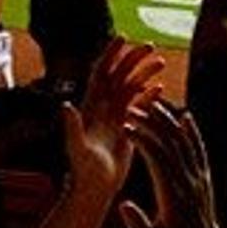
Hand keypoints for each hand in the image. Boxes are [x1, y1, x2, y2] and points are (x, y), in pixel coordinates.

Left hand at [64, 38, 163, 200]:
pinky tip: (161, 89)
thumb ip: (72, 126)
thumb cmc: (83, 171)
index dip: (110, 54)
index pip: (101, 73)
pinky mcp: (127, 129)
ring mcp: (115, 118)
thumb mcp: (76, 147)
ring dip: (143, 74)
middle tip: (150, 45)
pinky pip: (138, 107)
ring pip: (130, 89)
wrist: (94, 189)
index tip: (122, 37)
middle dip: (132, 59)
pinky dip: (148, 96)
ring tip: (161, 62)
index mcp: (91, 107)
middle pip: (118, 76)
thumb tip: (66, 106)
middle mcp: (102, 108)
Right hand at [119, 100, 226, 227]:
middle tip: (133, 108)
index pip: (157, 160)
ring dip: (169, 122)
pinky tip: (185, 116)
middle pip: (170, 144)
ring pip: (185, 143)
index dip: (143, 140)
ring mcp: (198, 178)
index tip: (126, 127)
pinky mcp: (204, 178)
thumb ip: (138, 227)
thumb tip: (123, 206)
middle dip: (152, 124)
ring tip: (153, 104)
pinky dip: (192, 132)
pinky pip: (198, 150)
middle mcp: (187, 182)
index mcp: (172, 195)